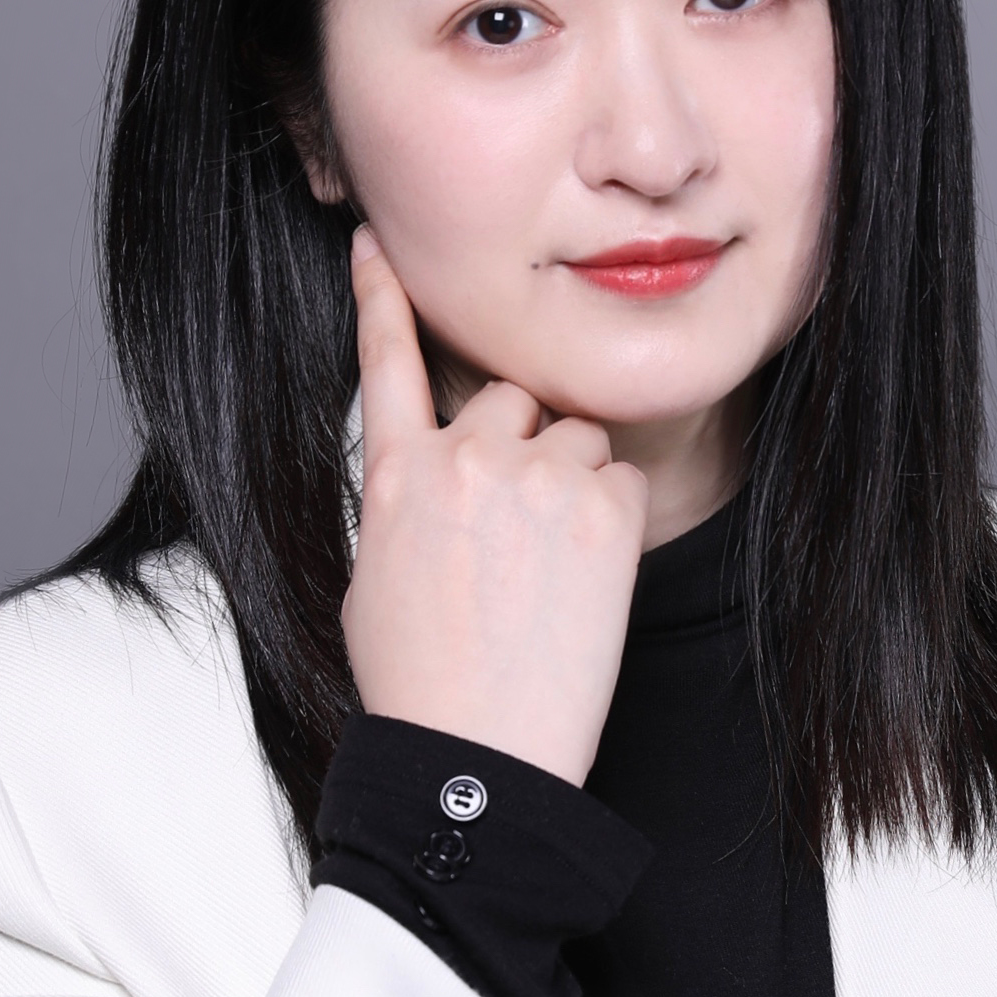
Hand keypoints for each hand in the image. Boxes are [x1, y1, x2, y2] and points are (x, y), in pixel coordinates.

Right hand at [341, 227, 648, 783]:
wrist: (476, 752)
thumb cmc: (422, 683)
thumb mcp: (379, 578)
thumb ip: (409, 505)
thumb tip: (440, 484)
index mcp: (395, 477)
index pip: (386, 361)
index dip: (381, 297)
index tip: (377, 243)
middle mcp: (463, 461)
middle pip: (511, 400)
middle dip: (520, 448)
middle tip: (517, 532)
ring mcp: (535, 480)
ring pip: (574, 436)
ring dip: (570, 482)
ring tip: (549, 569)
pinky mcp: (602, 510)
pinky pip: (618, 477)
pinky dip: (610, 519)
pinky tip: (583, 582)